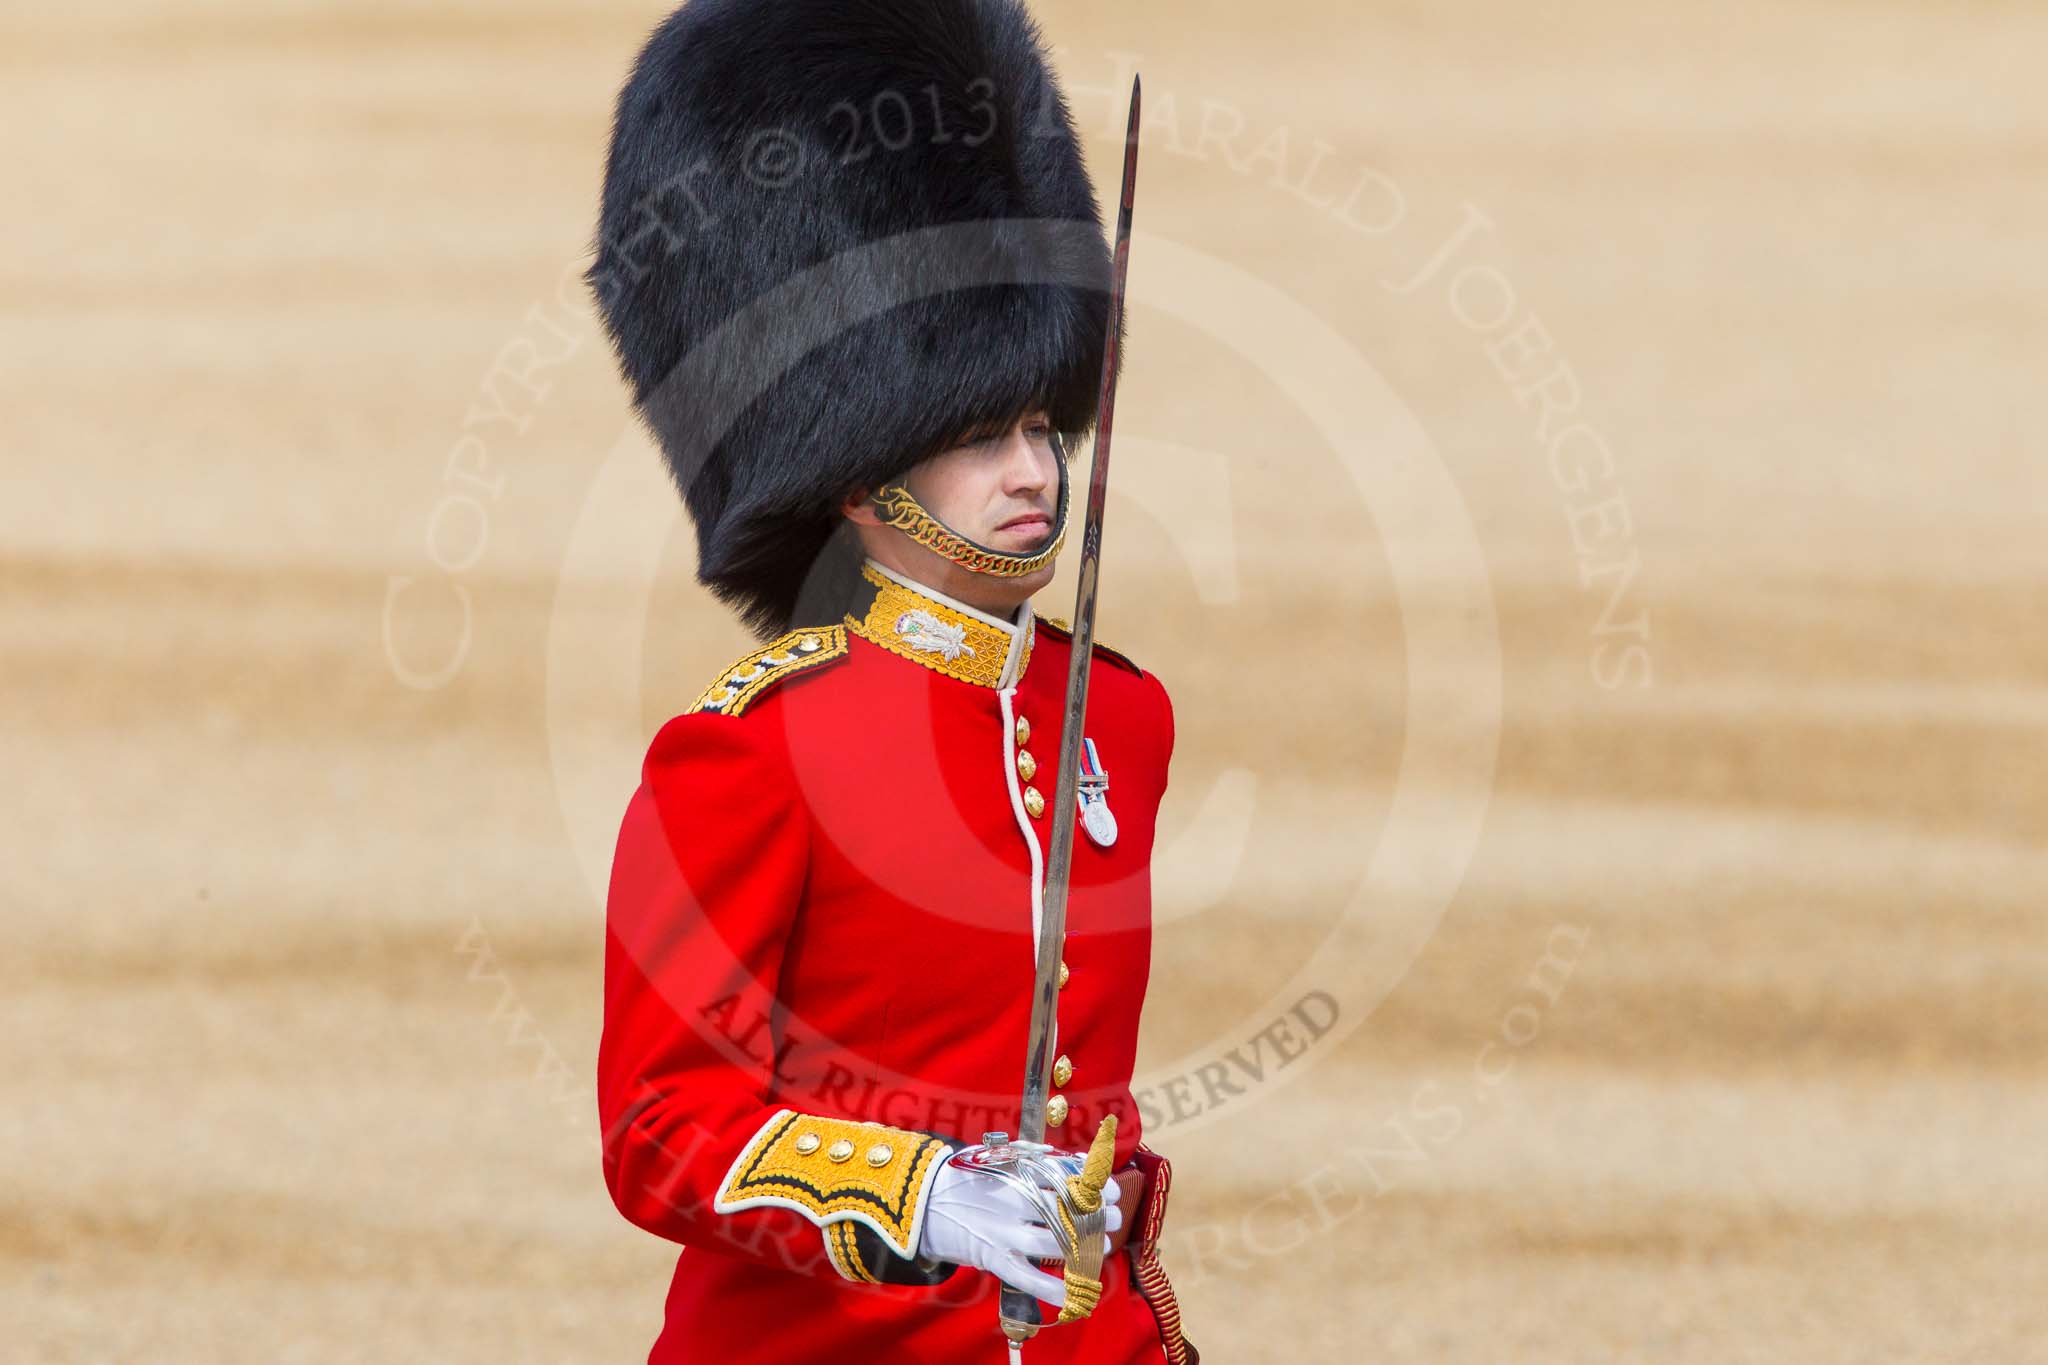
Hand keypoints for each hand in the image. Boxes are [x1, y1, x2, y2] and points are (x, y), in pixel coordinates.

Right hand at [917, 1157, 1124, 1306]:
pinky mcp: (993, 1258)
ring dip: (1083, 1246)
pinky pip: (1026, 1278)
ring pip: (1052, 1242)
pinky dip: (1050, 1289)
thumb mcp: (1001, 1159)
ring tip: (1101, 1246)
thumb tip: (1080, 1162)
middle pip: (1065, 1210)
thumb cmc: (971, 1178)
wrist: (925, 1201)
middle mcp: (1012, 1204)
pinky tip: (1072, 1292)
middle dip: (1097, 1215)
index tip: (1111, 1188)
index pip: (1065, 1179)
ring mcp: (1003, 1233)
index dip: (1094, 1185)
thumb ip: (1038, 1161)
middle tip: (1113, 1217)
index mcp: (1016, 1175)